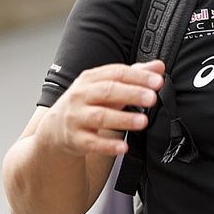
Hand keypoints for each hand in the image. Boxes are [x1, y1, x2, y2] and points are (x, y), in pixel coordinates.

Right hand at [36, 60, 163, 157]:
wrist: (55, 128)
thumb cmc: (86, 103)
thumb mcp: (105, 85)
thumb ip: (133, 75)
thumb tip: (158, 66)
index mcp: (90, 79)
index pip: (116, 73)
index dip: (138, 76)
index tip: (157, 81)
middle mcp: (81, 96)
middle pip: (107, 91)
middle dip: (131, 94)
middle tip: (152, 98)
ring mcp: (76, 117)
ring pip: (100, 116)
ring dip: (123, 119)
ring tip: (142, 121)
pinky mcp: (75, 139)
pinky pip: (92, 142)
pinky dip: (108, 145)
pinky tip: (123, 147)